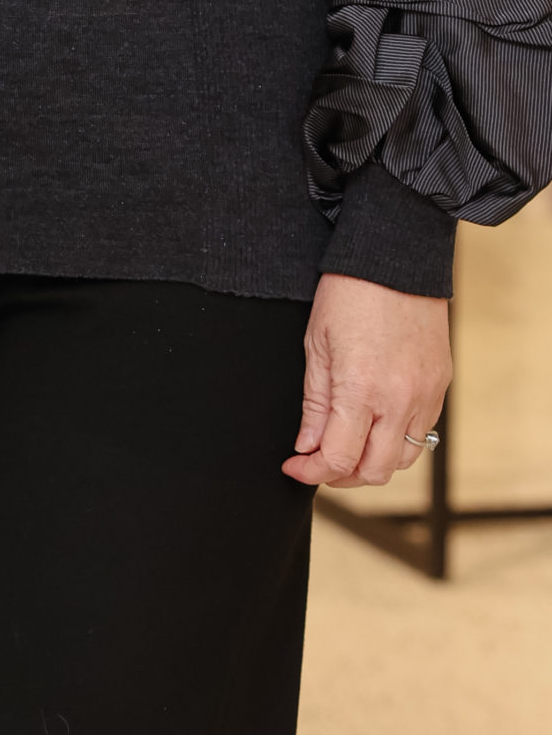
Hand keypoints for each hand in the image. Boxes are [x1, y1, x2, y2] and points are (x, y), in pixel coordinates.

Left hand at [282, 272, 450, 488]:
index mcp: (361, 390)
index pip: (338, 458)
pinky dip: (396, 441)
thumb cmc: (349, 293)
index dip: (311, 472)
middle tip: (316, 461)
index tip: (294, 466)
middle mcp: (399, 401)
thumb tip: (307, 446)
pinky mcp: (440, 386)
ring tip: (345, 446)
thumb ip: (314, 403)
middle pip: (373, 472)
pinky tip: (374, 425)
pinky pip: (422, 433)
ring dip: (371, 463)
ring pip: (402, 460)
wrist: (396, 258)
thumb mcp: (316, 345)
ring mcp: (425, 395)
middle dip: (340, 475)